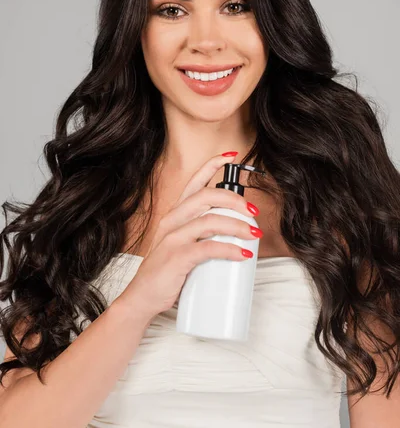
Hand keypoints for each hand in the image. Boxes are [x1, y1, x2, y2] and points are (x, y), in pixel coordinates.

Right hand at [117, 153, 259, 320]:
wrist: (143, 297)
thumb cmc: (167, 269)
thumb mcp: (181, 242)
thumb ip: (201, 232)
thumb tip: (237, 230)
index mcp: (175, 213)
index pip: (194, 181)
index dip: (213, 164)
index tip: (233, 156)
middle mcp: (172, 220)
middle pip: (207, 196)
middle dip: (235, 200)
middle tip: (253, 211)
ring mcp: (173, 238)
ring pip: (210, 220)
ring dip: (238, 225)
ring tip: (254, 235)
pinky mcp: (176, 258)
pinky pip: (207, 248)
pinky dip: (228, 249)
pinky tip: (242, 254)